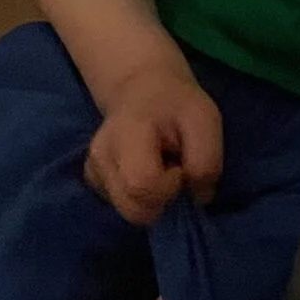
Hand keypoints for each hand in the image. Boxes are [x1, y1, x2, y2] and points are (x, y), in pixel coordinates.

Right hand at [84, 60, 222, 224]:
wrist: (141, 88)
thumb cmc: (176, 103)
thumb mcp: (205, 120)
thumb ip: (206, 161)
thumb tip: (197, 199)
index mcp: (125, 133)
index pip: (142, 184)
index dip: (169, 186)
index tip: (181, 166)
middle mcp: (100, 156)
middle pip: (133, 209)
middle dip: (162, 199)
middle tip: (173, 168)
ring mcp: (93, 170)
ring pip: (128, 211)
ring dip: (152, 199)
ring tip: (160, 167)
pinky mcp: (93, 181)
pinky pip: (122, 206)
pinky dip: (140, 197)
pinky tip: (146, 171)